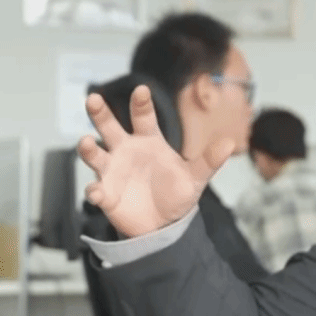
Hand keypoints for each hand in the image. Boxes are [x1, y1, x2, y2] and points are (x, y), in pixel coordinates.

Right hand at [78, 85, 234, 238]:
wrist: (164, 225)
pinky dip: (94, 191)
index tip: (141, 90)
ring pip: (94, 154)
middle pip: (109, 127)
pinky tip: (97, 193)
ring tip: (85, 143)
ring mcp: (113, 171)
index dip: (141, 104)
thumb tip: (230, 143)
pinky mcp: (106, 194)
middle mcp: (126, 150)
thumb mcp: (195, 178)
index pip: (143, 117)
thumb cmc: (176, 194)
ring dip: (87, 148)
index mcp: (149, 141)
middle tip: (93, 99)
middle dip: (100, 113)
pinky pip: (95, 190)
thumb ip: (209, 161)